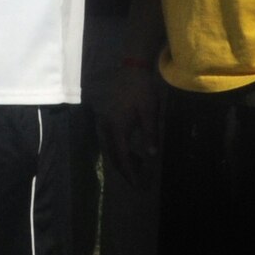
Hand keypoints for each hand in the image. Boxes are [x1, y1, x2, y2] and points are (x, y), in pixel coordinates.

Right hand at [105, 57, 163, 184]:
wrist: (130, 69)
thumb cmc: (142, 90)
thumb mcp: (150, 112)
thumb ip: (150, 134)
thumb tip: (151, 155)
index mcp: (117, 127)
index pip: (122, 156)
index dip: (130, 172)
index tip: (137, 184)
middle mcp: (106, 126)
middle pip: (113, 154)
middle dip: (124, 169)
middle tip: (137, 180)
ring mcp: (103, 121)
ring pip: (109, 147)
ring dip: (121, 158)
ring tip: (136, 166)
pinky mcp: (104, 116)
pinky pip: (108, 138)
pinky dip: (118, 148)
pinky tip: (129, 149)